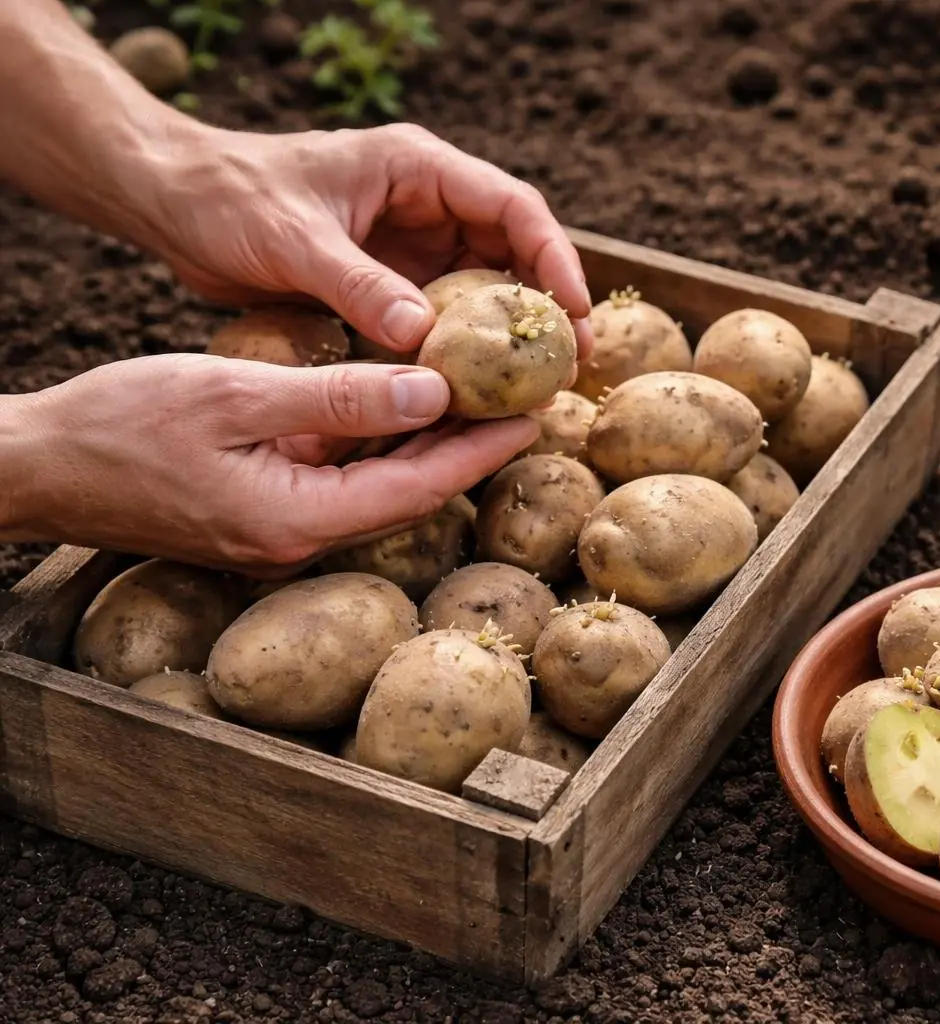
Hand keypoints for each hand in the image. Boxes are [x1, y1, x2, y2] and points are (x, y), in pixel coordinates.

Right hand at [1, 354, 535, 571]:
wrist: (34, 468)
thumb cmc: (120, 427)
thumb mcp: (235, 397)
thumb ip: (338, 397)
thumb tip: (433, 390)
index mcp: (298, 520)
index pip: (420, 487)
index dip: (482, 450)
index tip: (536, 414)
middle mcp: (300, 541)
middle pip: (409, 491)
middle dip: (469, 447)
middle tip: (527, 400)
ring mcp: (281, 533)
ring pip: (378, 486)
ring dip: (428, 443)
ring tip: (486, 396)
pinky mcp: (263, 515)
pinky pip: (339, 479)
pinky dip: (377, 442)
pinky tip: (406, 404)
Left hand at [138, 122, 593, 361]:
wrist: (174, 206)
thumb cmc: (229, 198)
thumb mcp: (294, 240)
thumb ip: (359, 286)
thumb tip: (421, 340)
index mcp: (418, 168)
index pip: (513, 207)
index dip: (554, 258)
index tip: (575, 312)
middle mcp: (427, 205)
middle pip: (515, 252)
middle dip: (548, 307)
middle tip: (574, 365)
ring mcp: (412, 246)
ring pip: (486, 291)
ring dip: (511, 337)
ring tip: (540, 388)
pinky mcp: (391, 284)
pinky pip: (445, 320)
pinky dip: (464, 354)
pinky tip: (478, 395)